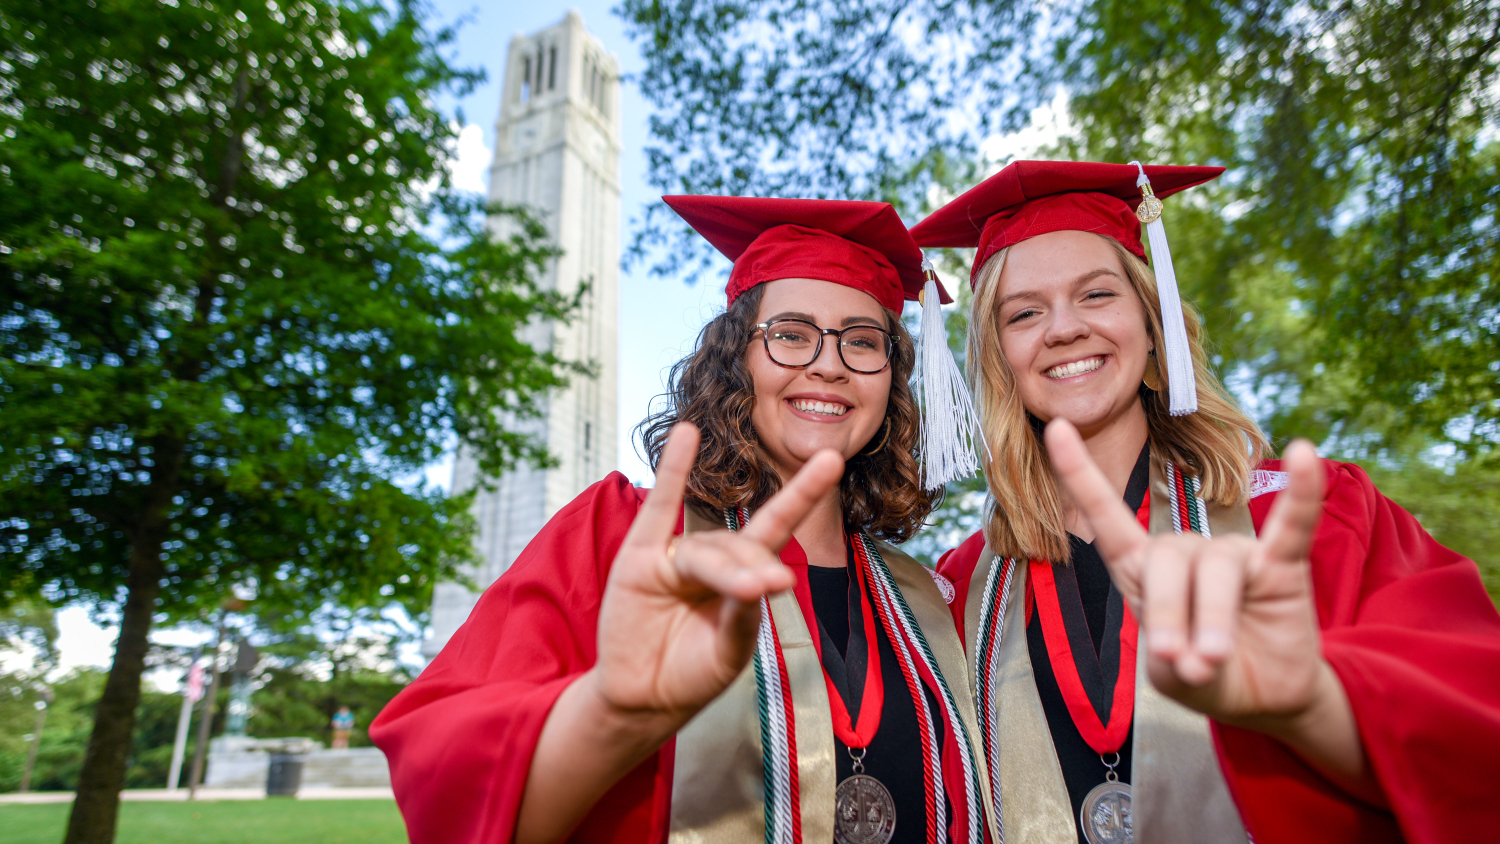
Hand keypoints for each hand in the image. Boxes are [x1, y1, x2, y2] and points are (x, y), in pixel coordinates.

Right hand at [591, 422, 844, 720]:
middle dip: (755, 569)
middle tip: (771, 586)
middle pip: (742, 550)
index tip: (832, 459)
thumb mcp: (729, 651)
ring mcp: (674, 556)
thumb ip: (743, 616)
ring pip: (706, 554)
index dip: (802, 493)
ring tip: (745, 591)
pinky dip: (672, 472)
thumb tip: (759, 581)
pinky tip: (686, 436)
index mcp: (742, 577)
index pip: (776, 528)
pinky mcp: (638, 560)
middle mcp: (712, 559)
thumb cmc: (692, 674)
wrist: (642, 700)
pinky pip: (658, 509)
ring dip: (725, 571)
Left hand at [1043, 419, 1329, 725]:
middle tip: (1182, 662)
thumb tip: (1194, 657)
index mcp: (1143, 569)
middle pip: (1167, 558)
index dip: (1082, 475)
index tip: (1058, 429)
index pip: (1108, 517)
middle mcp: (1185, 551)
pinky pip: (1292, 524)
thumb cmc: (1205, 676)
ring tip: (1212, 660)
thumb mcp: (1173, 678)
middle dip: (1169, 611)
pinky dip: (1301, 492)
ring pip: (1216, 566)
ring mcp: (1235, 553)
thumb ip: (1173, 663)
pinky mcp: (1282, 565)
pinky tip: (1303, 456)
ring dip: (1213, 617)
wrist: (1262, 697)